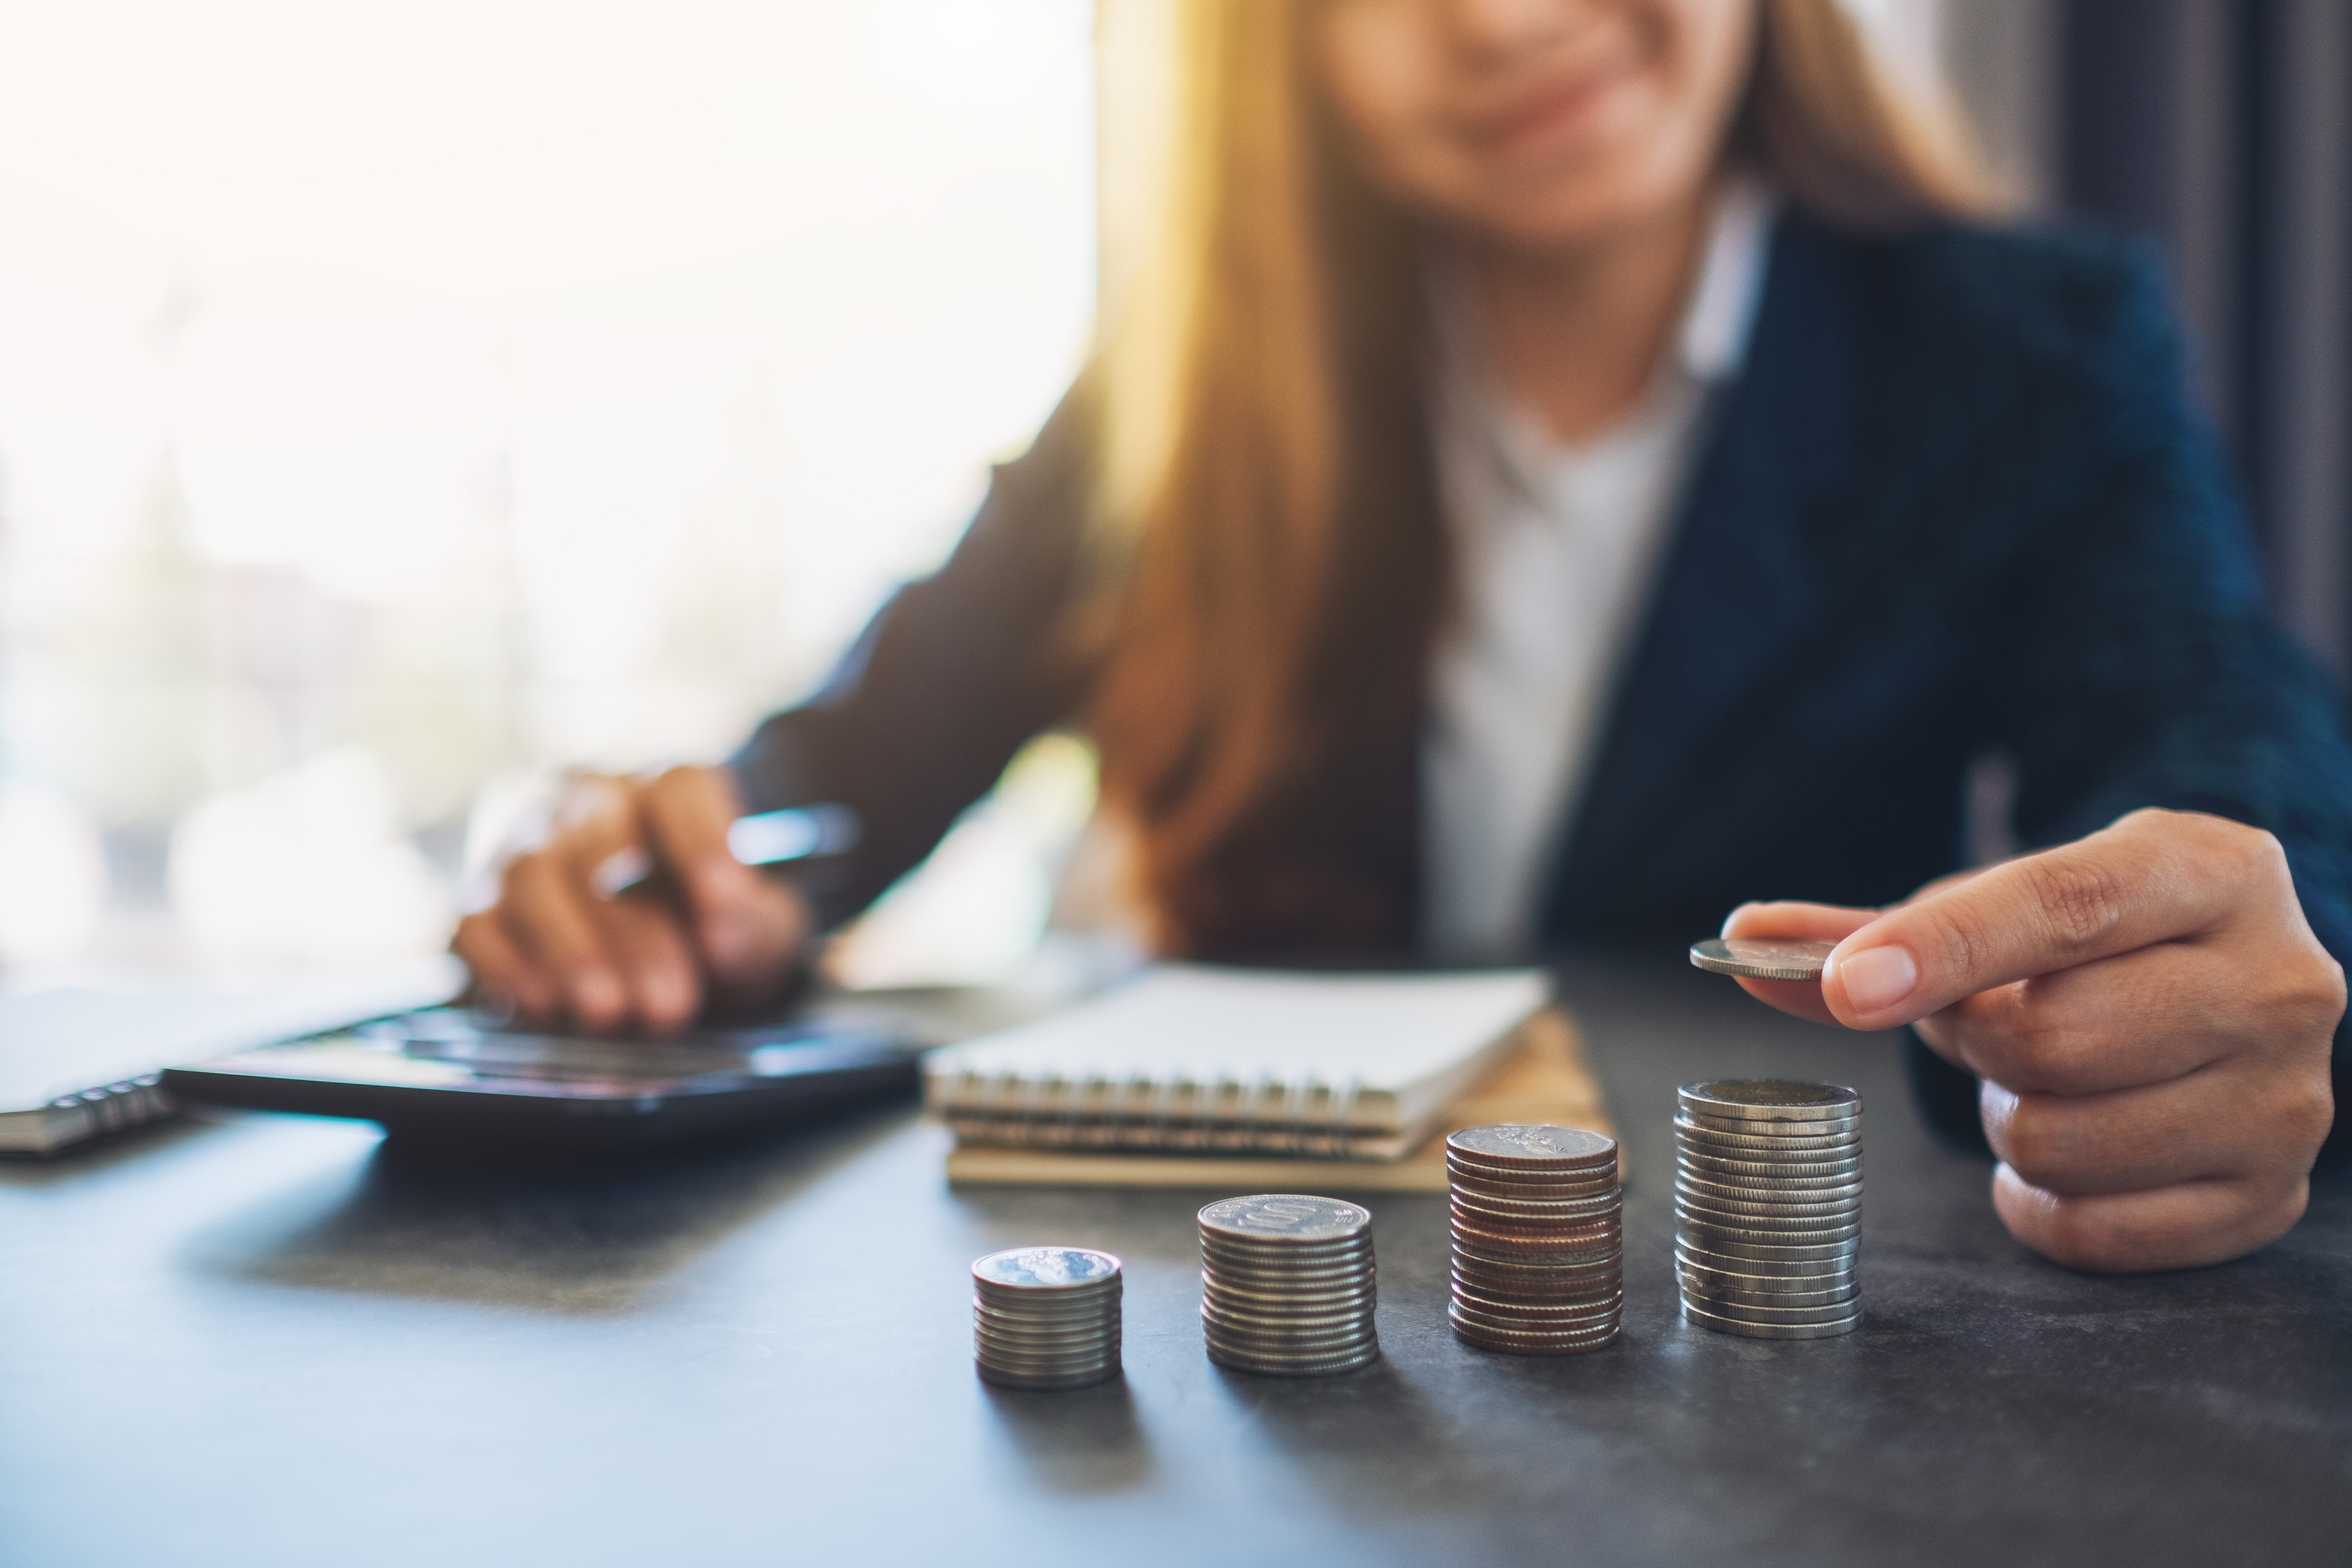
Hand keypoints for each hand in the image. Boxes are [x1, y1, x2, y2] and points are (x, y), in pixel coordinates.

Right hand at [452, 765, 811, 1033]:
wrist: (670, 951)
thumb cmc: (718, 925)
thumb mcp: (758, 926)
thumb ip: (751, 923)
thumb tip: (721, 930)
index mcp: (669, 786)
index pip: (680, 789)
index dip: (701, 840)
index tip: (726, 902)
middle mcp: (591, 799)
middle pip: (602, 845)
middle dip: (635, 930)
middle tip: (669, 1003)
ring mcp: (527, 842)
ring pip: (532, 876)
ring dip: (570, 949)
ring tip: (608, 1012)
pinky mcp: (483, 901)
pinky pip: (479, 922)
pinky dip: (507, 963)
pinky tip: (545, 1005)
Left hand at [1723, 808, 2341, 1271]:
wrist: (2226, 993)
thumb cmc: (2091, 947)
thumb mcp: (2000, 907)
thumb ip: (1869, 930)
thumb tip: (1741, 942)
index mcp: (2212, 870)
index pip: (2063, 906)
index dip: (1943, 947)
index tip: (1848, 986)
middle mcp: (2277, 980)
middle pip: (2054, 1038)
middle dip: (1975, 1042)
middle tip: (1987, 1027)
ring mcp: (2286, 1100)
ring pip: (2063, 1139)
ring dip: (2006, 1122)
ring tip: (2041, 1083)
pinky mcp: (2266, 1198)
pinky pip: (2095, 1231)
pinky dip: (2037, 1206)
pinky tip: (2056, 1163)